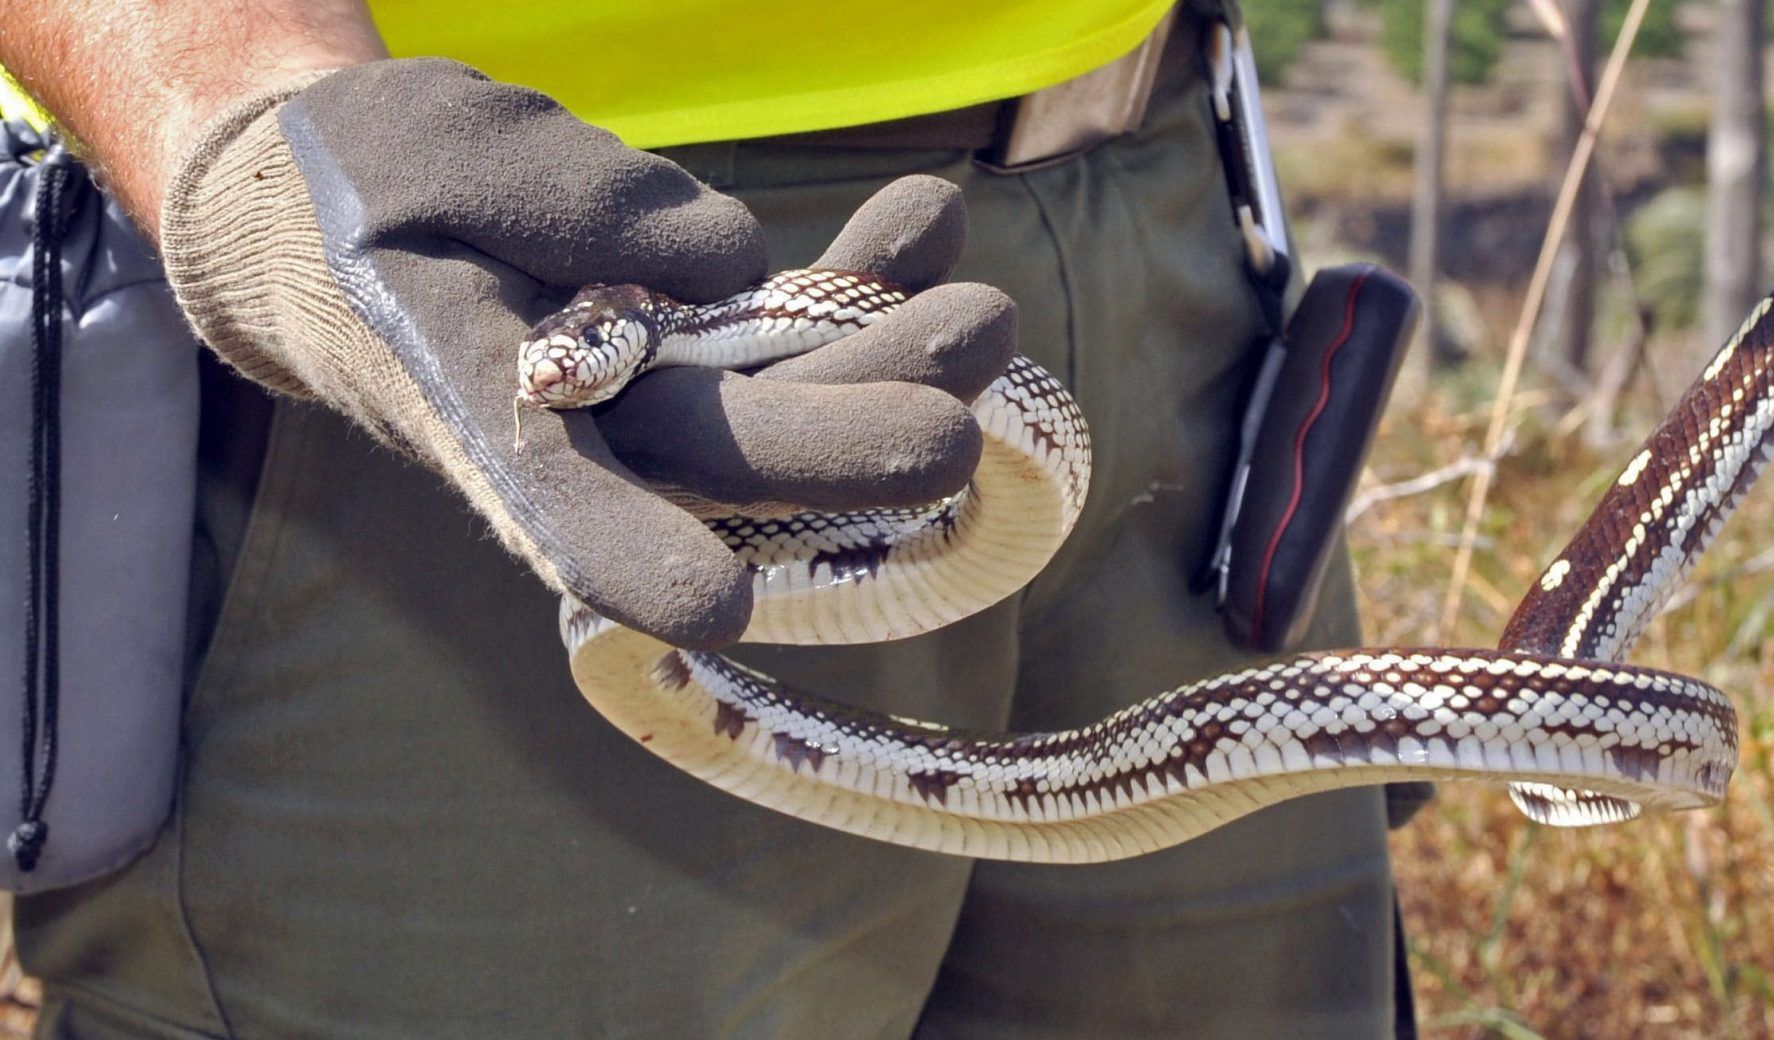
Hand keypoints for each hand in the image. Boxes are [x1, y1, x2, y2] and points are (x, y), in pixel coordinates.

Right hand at [159, 59, 1011, 648]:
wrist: (344, 212)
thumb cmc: (365, 185)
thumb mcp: (435, 151)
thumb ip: (571, 200)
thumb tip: (736, 261)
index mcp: (471, 401)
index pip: (549, 493)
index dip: (628, 552)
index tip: (715, 605)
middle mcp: (576, 430)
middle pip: (718, 454)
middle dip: (842, 434)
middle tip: (959, 406)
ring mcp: (646, 402)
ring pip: (778, 404)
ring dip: (884, 363)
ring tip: (984, 313)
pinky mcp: (692, 356)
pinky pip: (785, 336)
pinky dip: (857, 289)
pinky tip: (928, 230)